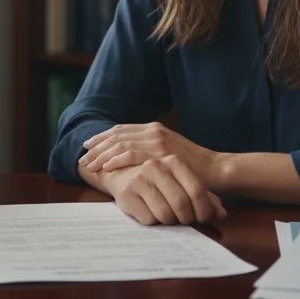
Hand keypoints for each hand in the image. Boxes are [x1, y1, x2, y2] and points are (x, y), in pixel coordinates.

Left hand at [81, 122, 217, 179]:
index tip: (87, 146)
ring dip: (102, 155)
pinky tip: (106, 167)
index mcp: (154, 128)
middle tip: (83, 158)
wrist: (216, 169)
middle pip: (116, 135)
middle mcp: (153, 130)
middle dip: (97, 147)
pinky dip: (116, 160)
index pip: (120, 130)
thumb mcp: (168, 154)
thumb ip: (150, 152)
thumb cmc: (192, 167)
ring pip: (120, 144)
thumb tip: (130, 159)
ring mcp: (157, 140)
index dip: (101, 138)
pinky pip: (132, 154)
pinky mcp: (160, 152)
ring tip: (89, 165)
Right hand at [99, 155, 225, 225]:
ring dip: (169, 222)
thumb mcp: (181, 184)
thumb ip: (204, 197)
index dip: (204, 210)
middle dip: (187, 219)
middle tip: (185, 221)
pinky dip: (153, 222)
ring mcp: (139, 179)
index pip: (196, 190)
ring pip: (165, 214)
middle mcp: (156, 166)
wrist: (121, 175)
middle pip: (182, 205)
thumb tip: (221, 214)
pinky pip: (149, 219)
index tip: (203, 219)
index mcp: (173, 161)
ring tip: (166, 215)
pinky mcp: (127, 194)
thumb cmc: (157, 182)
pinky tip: (149, 212)